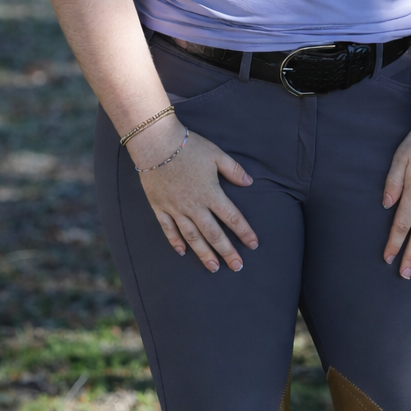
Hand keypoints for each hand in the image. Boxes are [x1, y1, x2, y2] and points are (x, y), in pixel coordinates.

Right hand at [128, 117, 258, 272]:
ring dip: (204, 253)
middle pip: (213, 234)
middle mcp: (194, 206)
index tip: (253, 245)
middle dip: (227, 251)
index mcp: (211, 193)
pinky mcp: (159, 207)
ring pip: (192, 237)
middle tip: (237, 267)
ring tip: (214, 267)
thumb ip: (234, 170)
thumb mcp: (216, 154)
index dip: (244, 232)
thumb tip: (250, 182)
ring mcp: (176, 208)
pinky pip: (168, 229)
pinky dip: (175, 241)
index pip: (232, 217)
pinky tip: (182, 252)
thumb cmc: (189, 146)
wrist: (156, 143)